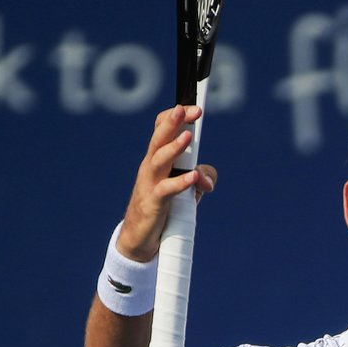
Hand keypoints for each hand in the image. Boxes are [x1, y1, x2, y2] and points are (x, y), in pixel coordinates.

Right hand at [117, 105, 217, 261]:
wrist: (140, 238)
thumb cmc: (163, 208)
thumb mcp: (187, 189)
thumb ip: (203, 177)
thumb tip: (207, 180)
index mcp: (157, 160)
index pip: (161, 131)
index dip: (174, 118)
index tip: (193, 108)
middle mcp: (151, 168)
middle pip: (159, 140)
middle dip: (172, 123)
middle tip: (185, 109)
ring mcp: (150, 184)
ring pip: (160, 161)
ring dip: (174, 148)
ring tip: (188, 137)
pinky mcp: (153, 203)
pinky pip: (166, 190)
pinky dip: (180, 183)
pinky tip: (193, 177)